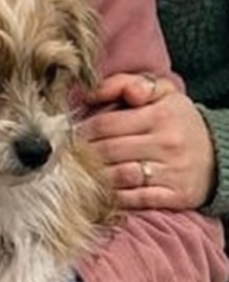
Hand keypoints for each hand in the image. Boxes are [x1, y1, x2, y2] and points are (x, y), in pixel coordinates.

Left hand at [79, 72, 214, 209]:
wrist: (219, 153)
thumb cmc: (178, 119)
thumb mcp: (161, 91)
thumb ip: (126, 82)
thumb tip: (93, 91)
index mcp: (159, 115)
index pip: (106, 123)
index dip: (82, 129)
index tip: (68, 133)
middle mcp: (167, 144)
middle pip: (109, 150)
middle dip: (83, 152)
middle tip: (66, 153)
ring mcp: (172, 172)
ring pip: (120, 175)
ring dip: (94, 174)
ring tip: (79, 170)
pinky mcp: (176, 196)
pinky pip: (137, 199)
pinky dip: (115, 196)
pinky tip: (101, 190)